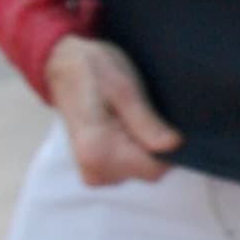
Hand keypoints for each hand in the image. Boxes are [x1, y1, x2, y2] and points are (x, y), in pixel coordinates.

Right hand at [46, 33, 183, 185]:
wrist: (65, 67)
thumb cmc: (94, 71)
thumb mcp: (125, 89)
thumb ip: (146, 122)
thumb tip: (174, 146)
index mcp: (97, 151)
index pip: (153, 168)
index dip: (167, 146)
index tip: (161, 119)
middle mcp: (92, 169)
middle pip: (148, 170)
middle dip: (153, 144)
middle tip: (138, 112)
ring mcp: (93, 173)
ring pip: (141, 170)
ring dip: (143, 145)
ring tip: (128, 115)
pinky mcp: (96, 170)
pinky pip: (129, 168)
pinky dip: (133, 149)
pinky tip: (125, 125)